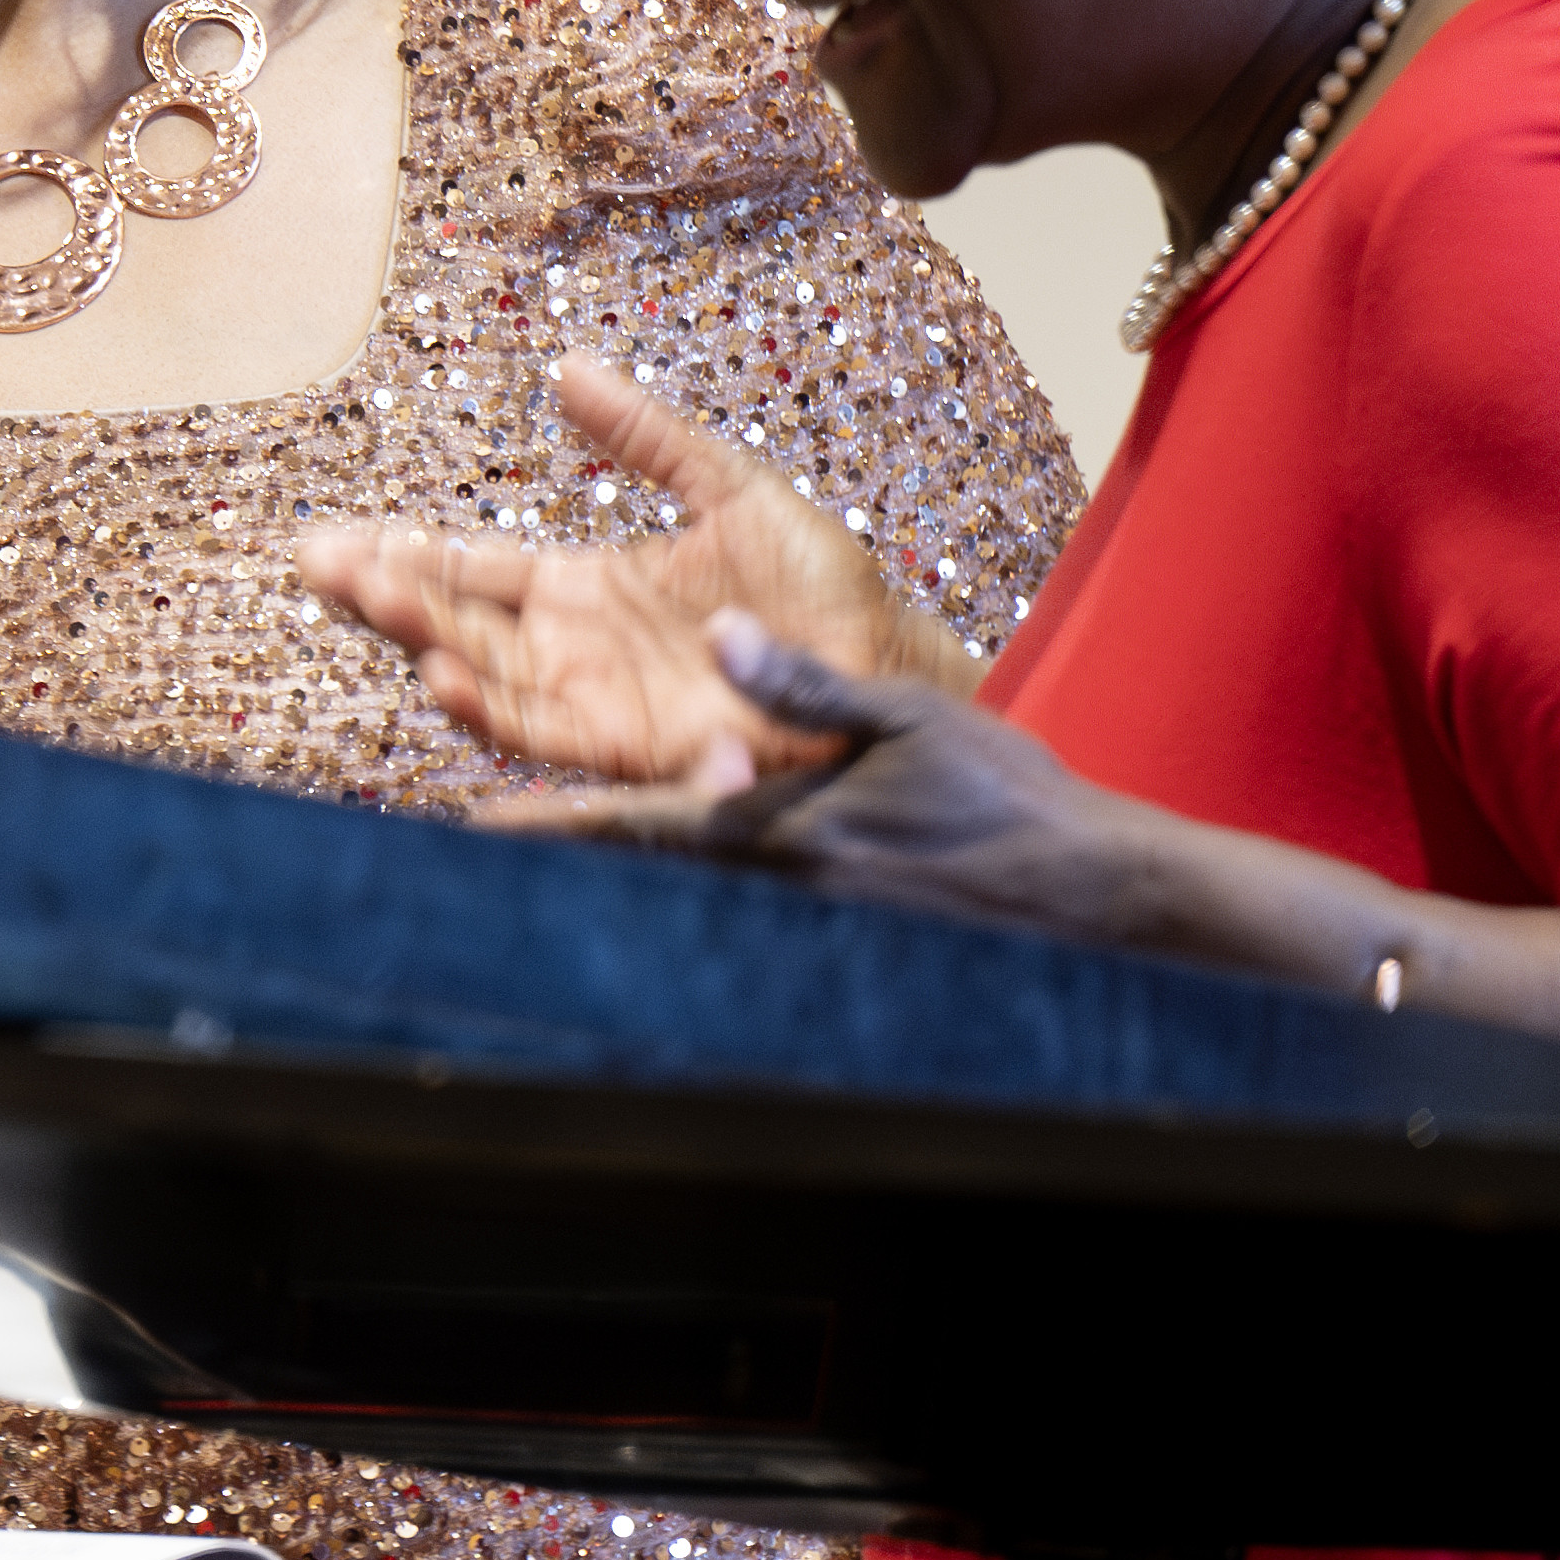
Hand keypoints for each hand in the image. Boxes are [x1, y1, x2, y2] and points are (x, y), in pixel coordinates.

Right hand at [295, 356, 974, 791]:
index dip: (405, 552)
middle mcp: (571, 646)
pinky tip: (442, 676)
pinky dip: (485, 709)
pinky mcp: (623, 742)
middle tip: (315, 561)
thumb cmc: (815, 584)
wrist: (878, 656)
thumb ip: (645, 435)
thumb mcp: (728, 484)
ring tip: (367, 599)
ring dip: (419, 639)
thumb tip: (566, 368)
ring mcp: (591, 697)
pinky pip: (538, 732)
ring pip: (480, 671)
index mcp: (584, 586)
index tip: (334, 536)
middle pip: (455, 619)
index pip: (473, 568)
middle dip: (383, 592)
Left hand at [490, 611, 1176, 942]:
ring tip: (533, 854)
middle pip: (637, 871)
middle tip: (471, 849)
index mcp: (778, 829)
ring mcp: (796, 917)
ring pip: (677, 893)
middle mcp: (770, 886)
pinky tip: (647, 881)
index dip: (553, 824)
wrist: (1088, 895)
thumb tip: (719, 631)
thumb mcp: (907, 719)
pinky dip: (678, 886)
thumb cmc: (1004, 799)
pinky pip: (728, 908)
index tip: (475, 827)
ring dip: (611, 869)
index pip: (638, 827)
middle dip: (561, 853)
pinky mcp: (825, 928)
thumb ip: (805, 680)